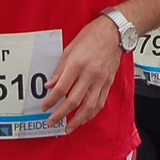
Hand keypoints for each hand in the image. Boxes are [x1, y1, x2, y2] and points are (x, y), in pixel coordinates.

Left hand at [42, 16, 120, 130]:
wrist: (114, 32)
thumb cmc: (91, 36)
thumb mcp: (69, 49)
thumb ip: (60, 69)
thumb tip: (50, 85)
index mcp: (77, 64)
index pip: (61, 88)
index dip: (51, 100)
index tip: (45, 107)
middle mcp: (90, 74)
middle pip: (74, 100)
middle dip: (61, 114)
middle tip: (52, 122)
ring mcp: (101, 80)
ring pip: (89, 106)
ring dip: (78, 119)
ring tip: (69, 127)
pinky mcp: (108, 83)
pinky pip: (100, 102)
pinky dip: (91, 113)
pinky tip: (84, 118)